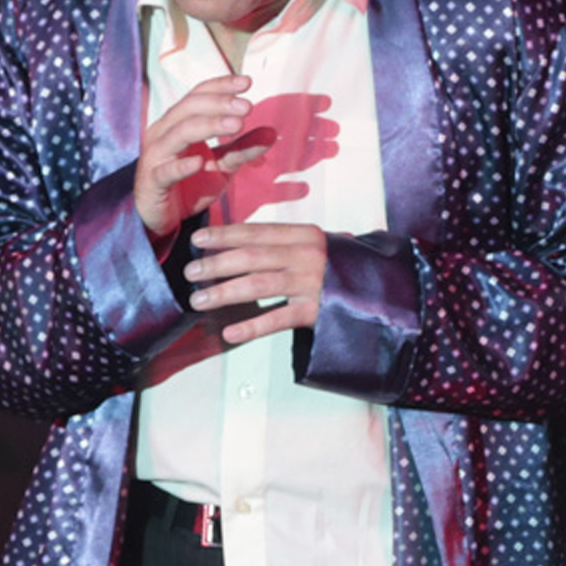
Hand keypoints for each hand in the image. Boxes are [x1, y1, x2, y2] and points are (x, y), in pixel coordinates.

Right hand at [135, 72, 260, 239]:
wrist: (163, 219)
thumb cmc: (190, 186)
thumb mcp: (221, 166)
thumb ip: (242, 149)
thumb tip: (272, 132)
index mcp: (178, 123)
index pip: (198, 95)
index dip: (221, 86)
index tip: (247, 82)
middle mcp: (164, 133)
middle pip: (190, 108)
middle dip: (220, 104)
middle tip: (247, 106)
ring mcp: (156, 156)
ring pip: (179, 133)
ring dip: (208, 126)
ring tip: (236, 125)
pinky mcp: (153, 182)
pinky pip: (166, 171)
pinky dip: (181, 166)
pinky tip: (199, 162)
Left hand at [186, 220, 327, 346]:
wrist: (375, 289)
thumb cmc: (333, 266)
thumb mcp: (310, 246)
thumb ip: (278, 243)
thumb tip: (231, 245)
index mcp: (303, 235)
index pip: (256, 232)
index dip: (224, 235)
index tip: (198, 239)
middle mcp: (306, 256)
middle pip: (251, 258)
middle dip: (216, 265)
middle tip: (191, 273)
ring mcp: (310, 284)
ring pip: (257, 286)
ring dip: (224, 293)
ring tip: (199, 301)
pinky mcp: (315, 311)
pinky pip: (276, 319)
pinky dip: (251, 327)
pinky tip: (229, 333)